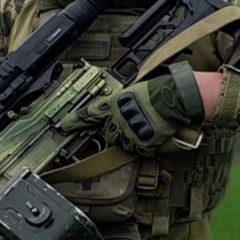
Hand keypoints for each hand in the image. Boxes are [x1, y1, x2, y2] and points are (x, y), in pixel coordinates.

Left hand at [59, 68, 203, 155]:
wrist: (176, 97)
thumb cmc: (161, 89)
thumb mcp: (135, 89)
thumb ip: (124, 101)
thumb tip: (121, 108)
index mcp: (115, 102)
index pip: (89, 113)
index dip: (75, 121)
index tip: (64, 126)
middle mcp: (118, 118)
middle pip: (109, 133)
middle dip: (117, 131)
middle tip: (131, 125)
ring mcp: (129, 132)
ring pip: (124, 143)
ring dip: (133, 139)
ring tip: (147, 128)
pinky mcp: (142, 143)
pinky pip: (140, 149)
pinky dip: (147, 145)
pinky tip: (155, 135)